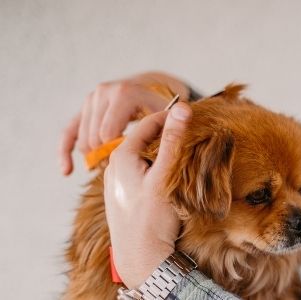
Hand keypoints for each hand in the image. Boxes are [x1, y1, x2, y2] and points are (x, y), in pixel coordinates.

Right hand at [59, 72, 189, 175]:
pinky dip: (65, 152)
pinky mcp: (84, 108)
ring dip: (94, 156)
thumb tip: (179, 120)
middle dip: (106, 156)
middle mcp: (103, 92)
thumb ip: (172, 121)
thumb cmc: (165, 105)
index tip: (130, 165)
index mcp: (124, 93)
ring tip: (110, 169)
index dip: (118, 154)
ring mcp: (91, 99)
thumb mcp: (169, 114)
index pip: (108, 134)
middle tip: (124, 169)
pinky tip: (67, 171)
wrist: (155, 87)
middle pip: (94, 138)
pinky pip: (69, 132)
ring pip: (83, 138)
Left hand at [103, 102, 191, 288]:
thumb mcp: (165, 176)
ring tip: (187, 156)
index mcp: (121, 156)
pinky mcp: (125, 195)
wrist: (140, 257)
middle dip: (169, 136)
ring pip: (145, 157)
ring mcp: (118, 181)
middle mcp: (115, 166)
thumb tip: (183, 108)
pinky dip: (158, 169)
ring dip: (164, 154)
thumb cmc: (151, 218)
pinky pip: (143, 173)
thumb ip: (173, 141)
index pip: (149, 123)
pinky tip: (173, 178)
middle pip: (146, 140)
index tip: (194, 116)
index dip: (172, 116)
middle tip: (195, 135)